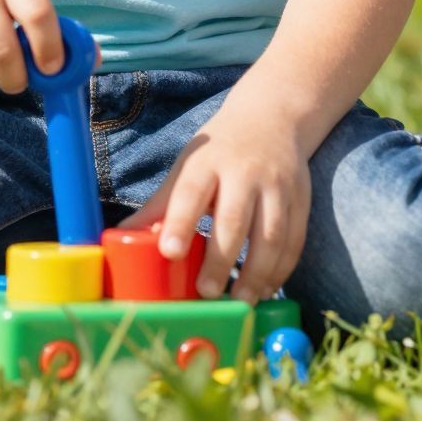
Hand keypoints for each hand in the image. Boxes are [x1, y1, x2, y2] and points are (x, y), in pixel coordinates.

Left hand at [116, 95, 310, 304]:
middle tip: (208, 292)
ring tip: (241, 301)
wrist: (272, 119)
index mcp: (207, 162)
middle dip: (221, 259)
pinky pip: (294, 240)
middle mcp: (244, 172)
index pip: (191, 192)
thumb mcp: (187, 167)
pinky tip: (266, 289)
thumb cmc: (219, 152)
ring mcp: (277, 186)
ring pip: (271, 235)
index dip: (181, 222)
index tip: (169, 252)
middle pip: (234, 219)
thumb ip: (161, 204)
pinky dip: (281, 270)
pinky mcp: (301, 199)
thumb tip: (121, 236)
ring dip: (257, 273)